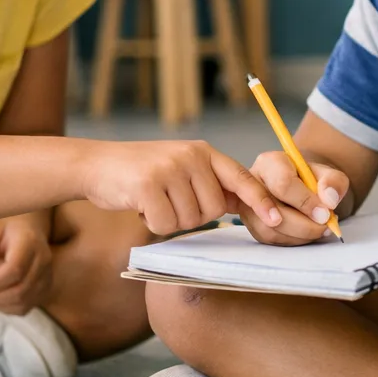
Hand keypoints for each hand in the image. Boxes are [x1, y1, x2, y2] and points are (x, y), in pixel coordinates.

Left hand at [0, 214, 53, 314]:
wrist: (28, 227)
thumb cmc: (4, 227)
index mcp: (31, 242)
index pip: (14, 271)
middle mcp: (43, 262)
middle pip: (18, 291)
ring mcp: (46, 277)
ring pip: (21, 303)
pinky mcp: (43, 290)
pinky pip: (22, 308)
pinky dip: (3, 306)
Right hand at [82, 139, 282, 235]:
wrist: (98, 165)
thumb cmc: (142, 172)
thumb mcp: (180, 167)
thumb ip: (209, 181)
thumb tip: (242, 201)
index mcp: (203, 151)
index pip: (241, 177)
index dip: (261, 200)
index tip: (279, 219)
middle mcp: (190, 156)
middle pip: (214, 209)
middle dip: (193, 214)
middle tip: (169, 200)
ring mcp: (169, 169)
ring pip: (190, 220)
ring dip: (171, 219)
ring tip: (154, 199)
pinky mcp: (148, 186)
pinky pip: (167, 225)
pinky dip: (154, 223)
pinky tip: (142, 206)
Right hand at [241, 152, 348, 246]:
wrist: (302, 190)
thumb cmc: (312, 181)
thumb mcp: (328, 175)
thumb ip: (334, 182)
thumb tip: (329, 200)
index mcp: (270, 163)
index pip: (283, 184)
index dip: (305, 201)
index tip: (324, 213)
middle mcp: (252, 183)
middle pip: (274, 211)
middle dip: (304, 224)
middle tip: (324, 226)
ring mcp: (249, 206)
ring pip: (271, 229)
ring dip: (300, 235)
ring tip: (318, 229)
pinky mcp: (252, 225)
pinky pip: (271, 240)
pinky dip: (293, 241)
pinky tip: (306, 233)